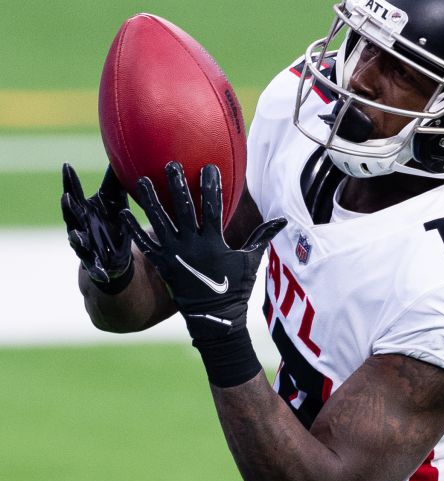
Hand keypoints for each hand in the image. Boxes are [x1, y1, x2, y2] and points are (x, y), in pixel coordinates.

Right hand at [61, 164, 133, 291]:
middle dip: (68, 207)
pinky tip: (98, 272)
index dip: (69, 180)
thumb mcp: (115, 201)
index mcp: (83, 209)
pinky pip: (93, 267)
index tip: (67, 165)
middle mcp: (79, 225)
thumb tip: (121, 151)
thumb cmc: (113, 221)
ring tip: (75, 235)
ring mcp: (84, 244)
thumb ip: (114, 181)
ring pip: (76, 241)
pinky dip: (95, 270)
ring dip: (75, 238)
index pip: (73, 192)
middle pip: (71, 215)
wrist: (115, 254)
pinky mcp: (94, 262)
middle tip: (67, 196)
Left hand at [119, 162, 284, 341]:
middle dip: (176, 184)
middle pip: (182, 208)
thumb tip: (282, 220)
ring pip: (159, 221)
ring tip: (142, 180)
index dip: (210, 186)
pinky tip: (123, 214)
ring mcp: (174, 254)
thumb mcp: (250, 261)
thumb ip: (262, 237)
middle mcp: (192, 244)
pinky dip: (132, 230)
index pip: (212, 207)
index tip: (208, 166)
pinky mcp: (162, 264)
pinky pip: (144, 244)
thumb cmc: (235, 289)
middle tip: (170, 163)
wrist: (214, 317)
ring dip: (150, 199)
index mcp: (214, 241)